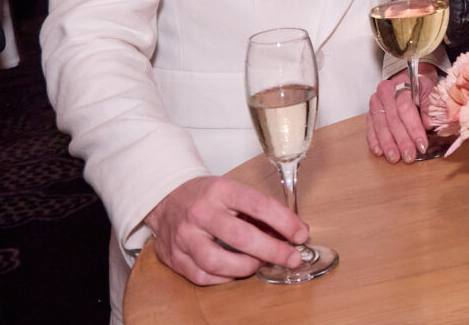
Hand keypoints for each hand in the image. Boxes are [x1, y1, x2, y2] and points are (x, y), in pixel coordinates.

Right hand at [142, 175, 306, 285]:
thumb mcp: (234, 192)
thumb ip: (261, 211)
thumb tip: (294, 232)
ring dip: (246, 267)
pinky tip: (235, 270)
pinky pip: (202, 276)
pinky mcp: (174, 257)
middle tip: (291, 258)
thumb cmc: (209, 197)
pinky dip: (224, 277)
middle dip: (272, 251)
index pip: (258, 205)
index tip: (300, 234)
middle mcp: (201, 213)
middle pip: (241, 237)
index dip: (284, 221)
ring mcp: (184, 236)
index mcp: (221, 190)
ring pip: (218, 261)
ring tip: (258, 264)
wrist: (167, 198)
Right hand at [366, 64, 438, 163]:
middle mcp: (385, 91)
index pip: (406, 108)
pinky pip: (370, 128)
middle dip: (402, 141)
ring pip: (381, 126)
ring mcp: (375, 102)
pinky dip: (374, 141)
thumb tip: (427, 124)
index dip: (414, 129)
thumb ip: (430, 107)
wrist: (408, 80)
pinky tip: (379, 152)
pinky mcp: (370, 112)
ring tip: (394, 158)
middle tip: (409, 157)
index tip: (422, 145)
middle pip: (393, 119)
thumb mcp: (430, 92)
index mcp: (402, 82)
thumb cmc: (421, 88)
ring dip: (388, 144)